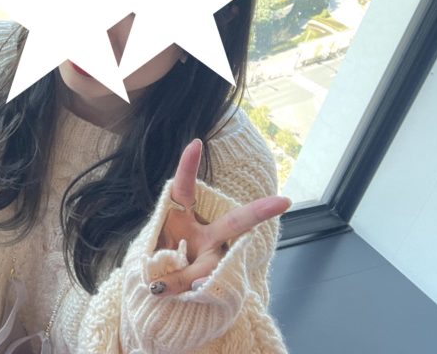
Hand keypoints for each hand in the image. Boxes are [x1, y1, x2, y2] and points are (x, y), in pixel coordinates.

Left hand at [149, 138, 289, 296]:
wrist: (163, 291)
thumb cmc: (159, 263)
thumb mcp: (152, 259)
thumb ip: (162, 268)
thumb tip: (166, 287)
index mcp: (181, 217)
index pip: (183, 189)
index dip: (188, 167)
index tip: (195, 143)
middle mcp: (202, 234)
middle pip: (234, 224)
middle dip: (258, 213)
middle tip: (283, 202)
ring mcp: (210, 257)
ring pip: (209, 265)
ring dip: (183, 278)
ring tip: (161, 286)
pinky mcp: (209, 279)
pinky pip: (202, 285)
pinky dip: (182, 291)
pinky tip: (171, 292)